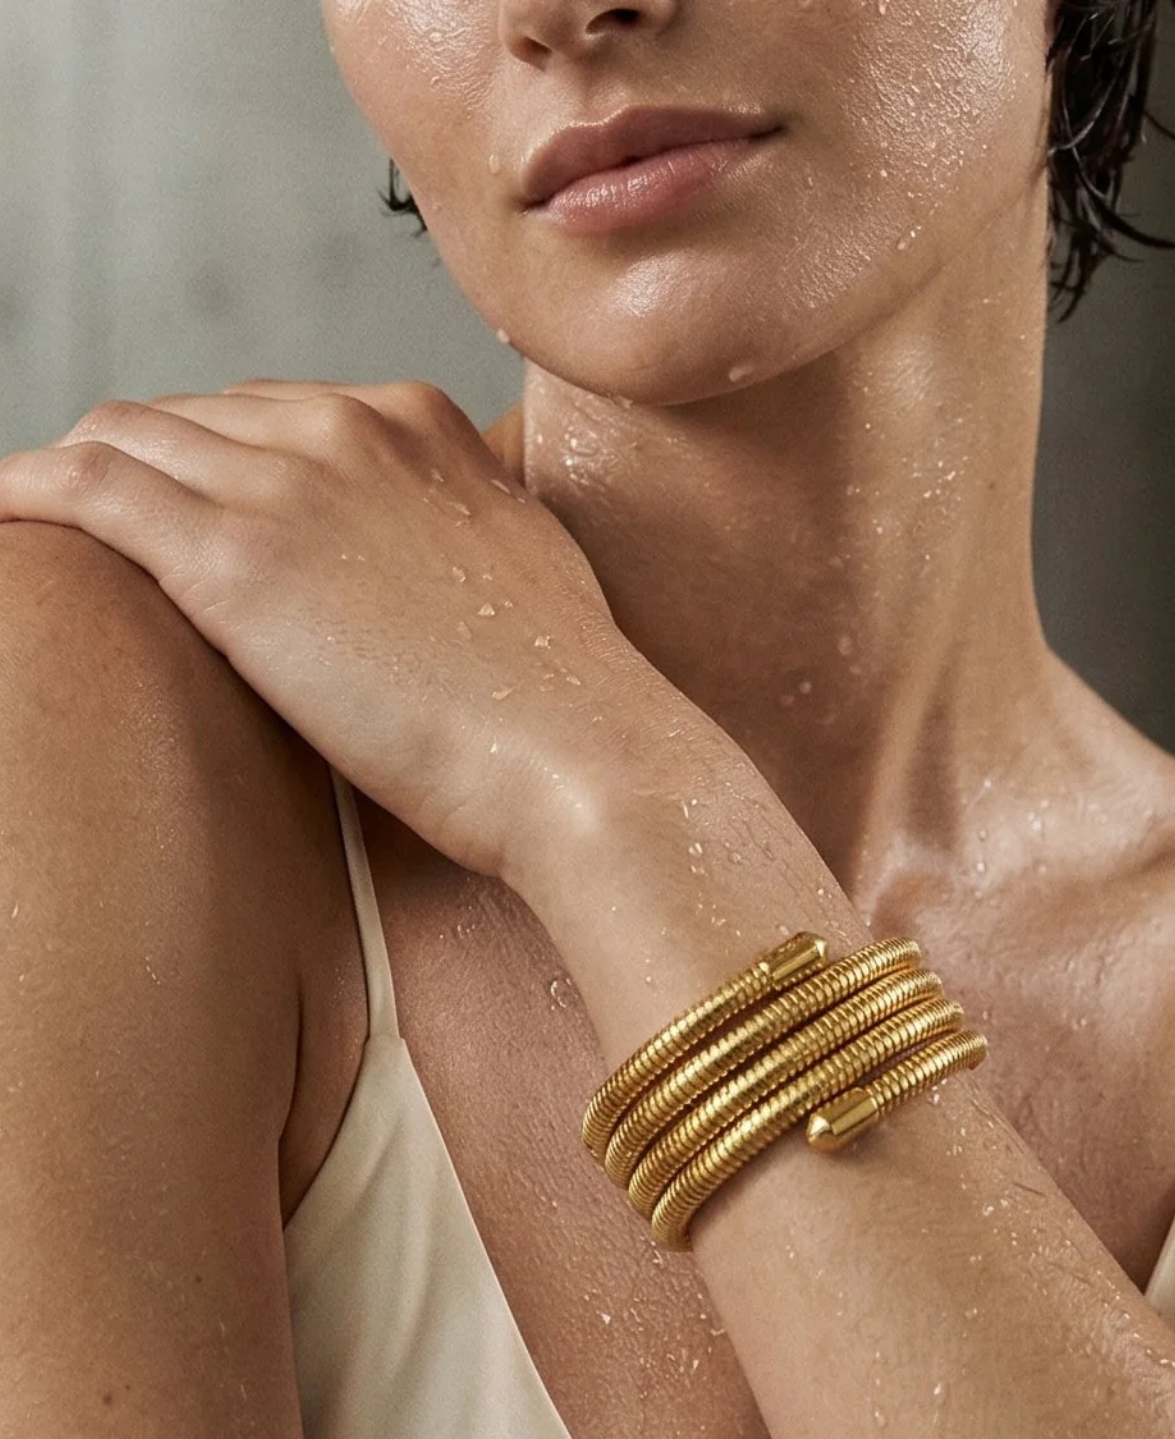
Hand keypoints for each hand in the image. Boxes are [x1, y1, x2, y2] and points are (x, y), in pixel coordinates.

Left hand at [0, 381, 682, 881]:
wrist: (582, 755)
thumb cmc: (562, 695)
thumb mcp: (513, 570)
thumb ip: (448, 532)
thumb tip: (410, 566)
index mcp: (413, 423)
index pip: (264, 414)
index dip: (209, 465)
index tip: (179, 515)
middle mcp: (344, 426)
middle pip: (187, 419)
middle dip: (135, 469)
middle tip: (92, 534)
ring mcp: (286, 484)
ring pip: (124, 438)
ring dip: (70, 480)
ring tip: (36, 529)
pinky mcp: (234, 558)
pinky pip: (90, 491)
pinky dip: (29, 494)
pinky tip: (0, 518)